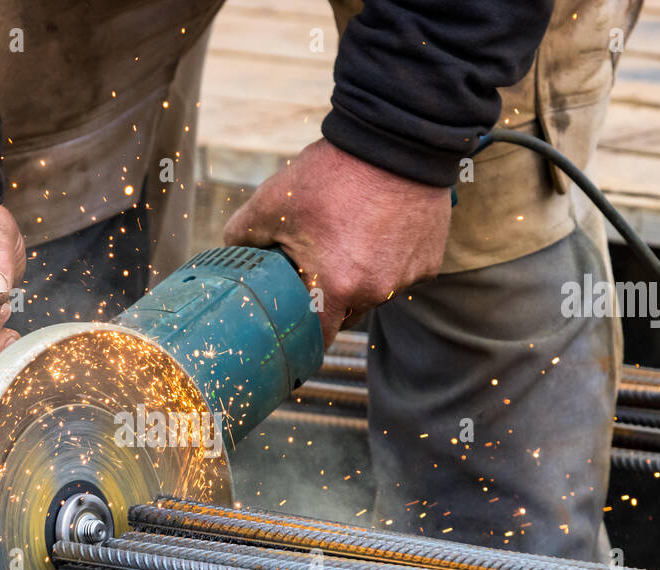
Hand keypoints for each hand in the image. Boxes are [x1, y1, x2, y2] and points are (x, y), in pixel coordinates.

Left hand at [224, 138, 450, 345]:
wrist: (396, 140)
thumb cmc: (331, 174)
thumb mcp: (271, 201)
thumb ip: (242, 235)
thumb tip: (231, 253)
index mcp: (335, 287)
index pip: (317, 339)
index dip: (302, 336)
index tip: (293, 328)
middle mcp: (375, 292)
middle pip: (345, 316)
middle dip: (329, 300)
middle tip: (316, 268)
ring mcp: (405, 279)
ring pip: (374, 295)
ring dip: (360, 279)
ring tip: (350, 239)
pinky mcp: (428, 264)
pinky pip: (400, 275)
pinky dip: (388, 261)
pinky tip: (379, 231)